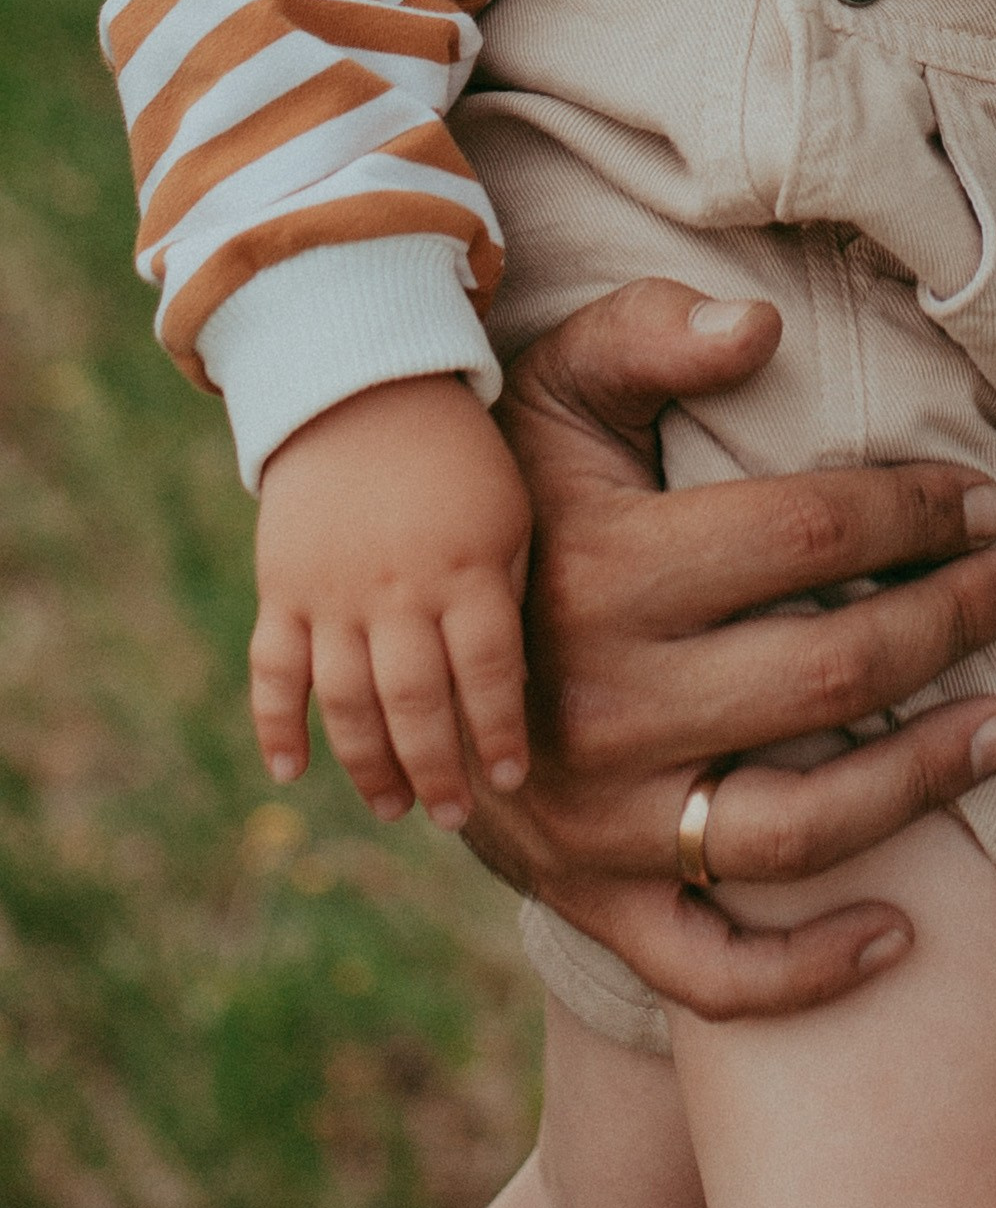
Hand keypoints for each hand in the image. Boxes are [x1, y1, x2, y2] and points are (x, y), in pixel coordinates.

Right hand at [252, 373, 532, 828]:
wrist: (365, 390)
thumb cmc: (457, 459)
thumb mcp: (507, 514)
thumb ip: (504, 598)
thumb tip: (510, 693)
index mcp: (466, 568)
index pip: (489, 672)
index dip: (500, 732)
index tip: (512, 779)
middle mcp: (398, 589)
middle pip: (417, 703)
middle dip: (437, 771)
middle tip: (453, 817)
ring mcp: (332, 593)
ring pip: (346, 702)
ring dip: (367, 765)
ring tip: (392, 808)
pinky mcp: (282, 589)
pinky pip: (272, 670)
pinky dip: (276, 724)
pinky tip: (291, 772)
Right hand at [463, 280, 995, 1020]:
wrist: (396, 649)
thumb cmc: (518, 497)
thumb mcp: (555, 392)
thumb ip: (650, 336)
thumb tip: (762, 323)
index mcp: (607, 571)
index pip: (808, 534)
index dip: (915, 511)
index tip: (983, 501)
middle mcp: (605, 705)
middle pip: (829, 671)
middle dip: (951, 622)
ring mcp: (602, 822)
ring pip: (799, 824)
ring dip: (923, 778)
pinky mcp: (595, 904)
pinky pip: (711, 970)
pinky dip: (809, 970)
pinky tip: (901, 932)